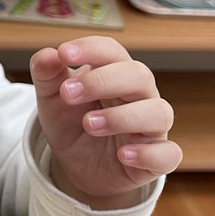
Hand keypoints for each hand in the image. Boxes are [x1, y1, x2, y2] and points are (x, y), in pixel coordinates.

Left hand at [29, 36, 180, 206]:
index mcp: (114, 73)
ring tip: (89, 124)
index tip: (64, 53)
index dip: (91, 49)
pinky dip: (148, 153)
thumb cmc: (71, 123)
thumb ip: (47, 75)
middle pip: (138, 76)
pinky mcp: (157, 159)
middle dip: (102, 81)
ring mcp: (151, 127)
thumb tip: (47, 55)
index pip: (112, 51)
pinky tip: (123, 154)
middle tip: (68, 93)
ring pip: (158, 112)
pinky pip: (168, 154)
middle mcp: (139, 95)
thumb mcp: (51, 100)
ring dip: (123, 116)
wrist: (77, 166)